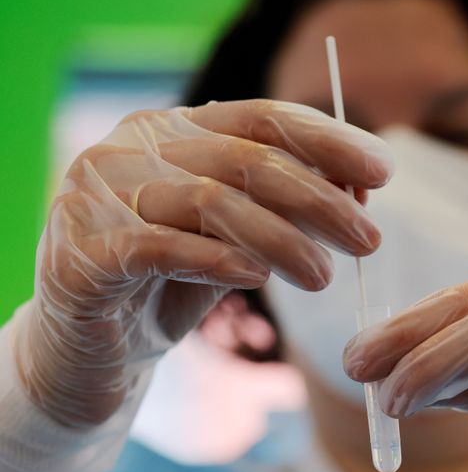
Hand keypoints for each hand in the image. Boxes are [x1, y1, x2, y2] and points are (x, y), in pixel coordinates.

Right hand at [17, 99, 392, 427]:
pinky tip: (258, 276)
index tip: (383, 170)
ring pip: (211, 200)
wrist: (87, 353)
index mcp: (173, 132)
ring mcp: (97, 195)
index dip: (328, 141)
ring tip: (326, 276)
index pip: (262, 119)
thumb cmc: (169, 287)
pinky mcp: (81, 251)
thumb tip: (358, 190)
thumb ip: (281, 211)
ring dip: (283, 238)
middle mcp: (132, 148)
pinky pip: (161, 247)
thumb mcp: (235, 241)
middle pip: (247, 160)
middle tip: (369, 239)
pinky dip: (217, 259)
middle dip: (320, 200)